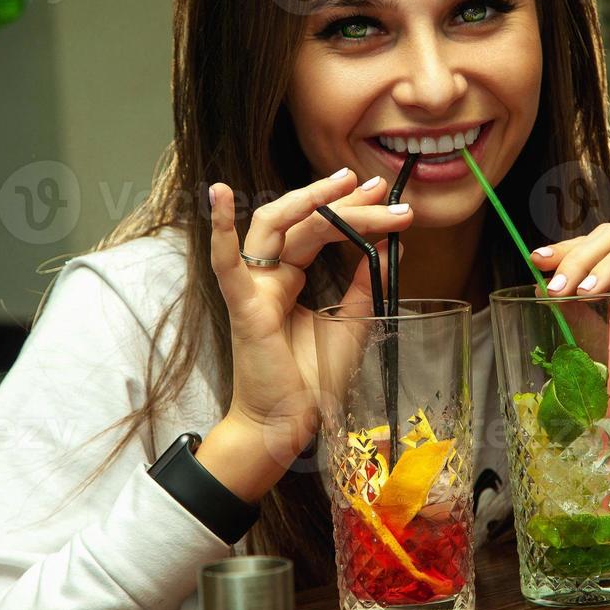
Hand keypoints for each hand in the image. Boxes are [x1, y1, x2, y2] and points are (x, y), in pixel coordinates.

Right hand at [197, 168, 413, 500]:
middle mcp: (269, 277)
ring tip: (343, 182)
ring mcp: (254, 288)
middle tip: (379, 186)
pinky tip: (220, 194)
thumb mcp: (352, 322)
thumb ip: (366, 283)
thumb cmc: (313, 381)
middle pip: (304, 223)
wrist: (289, 426)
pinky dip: (221, 229)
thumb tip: (390, 245)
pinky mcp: (245, 308)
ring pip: (274, 227)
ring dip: (307, 200)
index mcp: (290, 280)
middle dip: (341, 201)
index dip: (353, 211)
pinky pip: (227, 264)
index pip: (320, 231)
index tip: (388, 197)